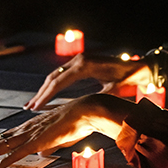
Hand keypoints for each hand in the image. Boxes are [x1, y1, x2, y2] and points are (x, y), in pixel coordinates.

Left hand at [0, 94, 129, 167]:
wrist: (86, 111)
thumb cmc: (75, 123)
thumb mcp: (58, 139)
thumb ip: (47, 146)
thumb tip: (41, 154)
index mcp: (29, 129)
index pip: (3, 139)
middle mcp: (24, 130)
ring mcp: (29, 135)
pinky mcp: (37, 141)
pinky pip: (15, 154)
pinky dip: (1, 163)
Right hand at [25, 53, 151, 109]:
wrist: (139, 67)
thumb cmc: (129, 79)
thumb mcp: (115, 89)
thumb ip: (100, 96)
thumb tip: (86, 107)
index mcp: (85, 65)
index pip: (59, 81)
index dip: (46, 95)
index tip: (36, 107)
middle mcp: (79, 60)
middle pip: (53, 77)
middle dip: (41, 93)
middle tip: (29, 108)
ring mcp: (79, 60)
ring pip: (55, 76)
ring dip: (44, 90)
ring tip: (33, 104)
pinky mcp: (81, 64)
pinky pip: (63, 75)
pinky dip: (53, 86)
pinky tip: (46, 96)